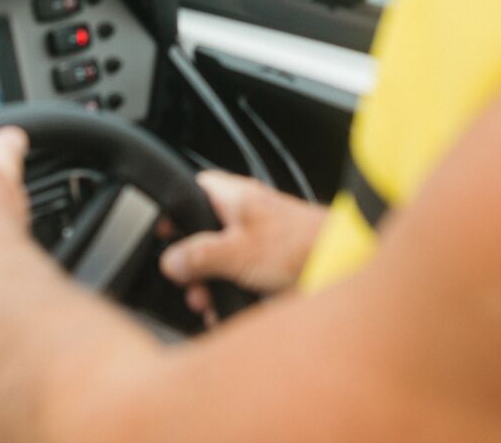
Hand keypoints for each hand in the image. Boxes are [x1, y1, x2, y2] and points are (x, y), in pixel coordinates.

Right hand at [158, 172, 325, 319]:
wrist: (339, 262)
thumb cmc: (299, 244)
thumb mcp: (235, 251)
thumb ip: (198, 255)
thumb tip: (171, 261)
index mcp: (235, 197)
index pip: (195, 189)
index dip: (175, 209)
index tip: (161, 231)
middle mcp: (245, 215)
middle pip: (204, 233)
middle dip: (192, 262)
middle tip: (186, 280)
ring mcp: (258, 239)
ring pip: (221, 259)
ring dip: (209, 282)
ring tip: (205, 301)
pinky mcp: (270, 263)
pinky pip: (240, 277)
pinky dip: (230, 293)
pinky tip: (225, 311)